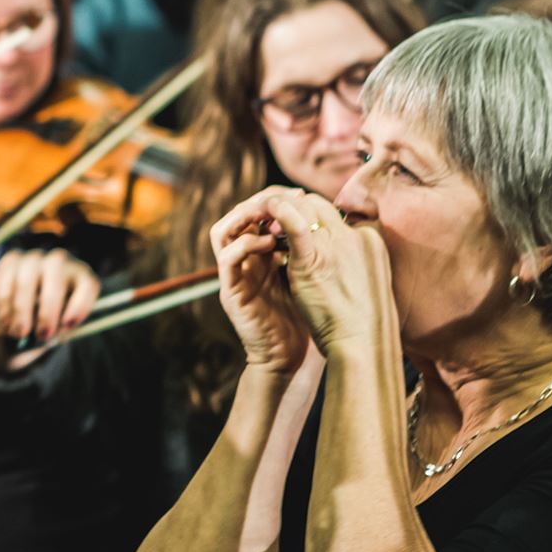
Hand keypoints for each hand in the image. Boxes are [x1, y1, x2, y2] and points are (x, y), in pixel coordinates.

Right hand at [0, 248, 99, 372]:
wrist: (29, 303)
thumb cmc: (53, 317)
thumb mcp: (61, 324)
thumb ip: (58, 327)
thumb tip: (40, 334)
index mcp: (82, 276)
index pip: (87, 286)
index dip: (80, 305)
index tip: (68, 325)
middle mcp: (60, 262)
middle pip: (55, 280)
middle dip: (47, 311)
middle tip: (42, 334)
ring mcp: (34, 258)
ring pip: (26, 280)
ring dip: (22, 310)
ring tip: (19, 333)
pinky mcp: (12, 260)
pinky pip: (5, 281)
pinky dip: (4, 305)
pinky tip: (5, 322)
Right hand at [210, 188, 312, 373]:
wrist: (289, 356)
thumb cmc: (305, 317)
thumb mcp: (310, 274)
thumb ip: (309, 249)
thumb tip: (330, 220)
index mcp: (261, 254)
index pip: (255, 213)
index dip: (275, 199)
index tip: (300, 194)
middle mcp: (243, 261)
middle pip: (236, 216)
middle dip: (260, 202)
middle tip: (285, 199)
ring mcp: (234, 276)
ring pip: (221, 231)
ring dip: (245, 217)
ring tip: (273, 216)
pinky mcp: (230, 291)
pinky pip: (227, 258)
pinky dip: (247, 244)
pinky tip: (272, 243)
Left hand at [244, 187, 395, 355]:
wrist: (365, 344)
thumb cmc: (363, 322)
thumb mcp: (363, 282)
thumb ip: (348, 263)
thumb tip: (328, 258)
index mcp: (370, 241)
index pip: (334, 217)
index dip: (310, 218)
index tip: (293, 228)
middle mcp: (356, 236)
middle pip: (318, 206)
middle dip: (293, 207)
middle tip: (271, 220)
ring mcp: (338, 244)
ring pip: (305, 209)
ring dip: (282, 209)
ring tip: (264, 219)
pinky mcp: (315, 258)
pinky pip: (295, 225)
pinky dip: (280, 211)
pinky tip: (267, 208)